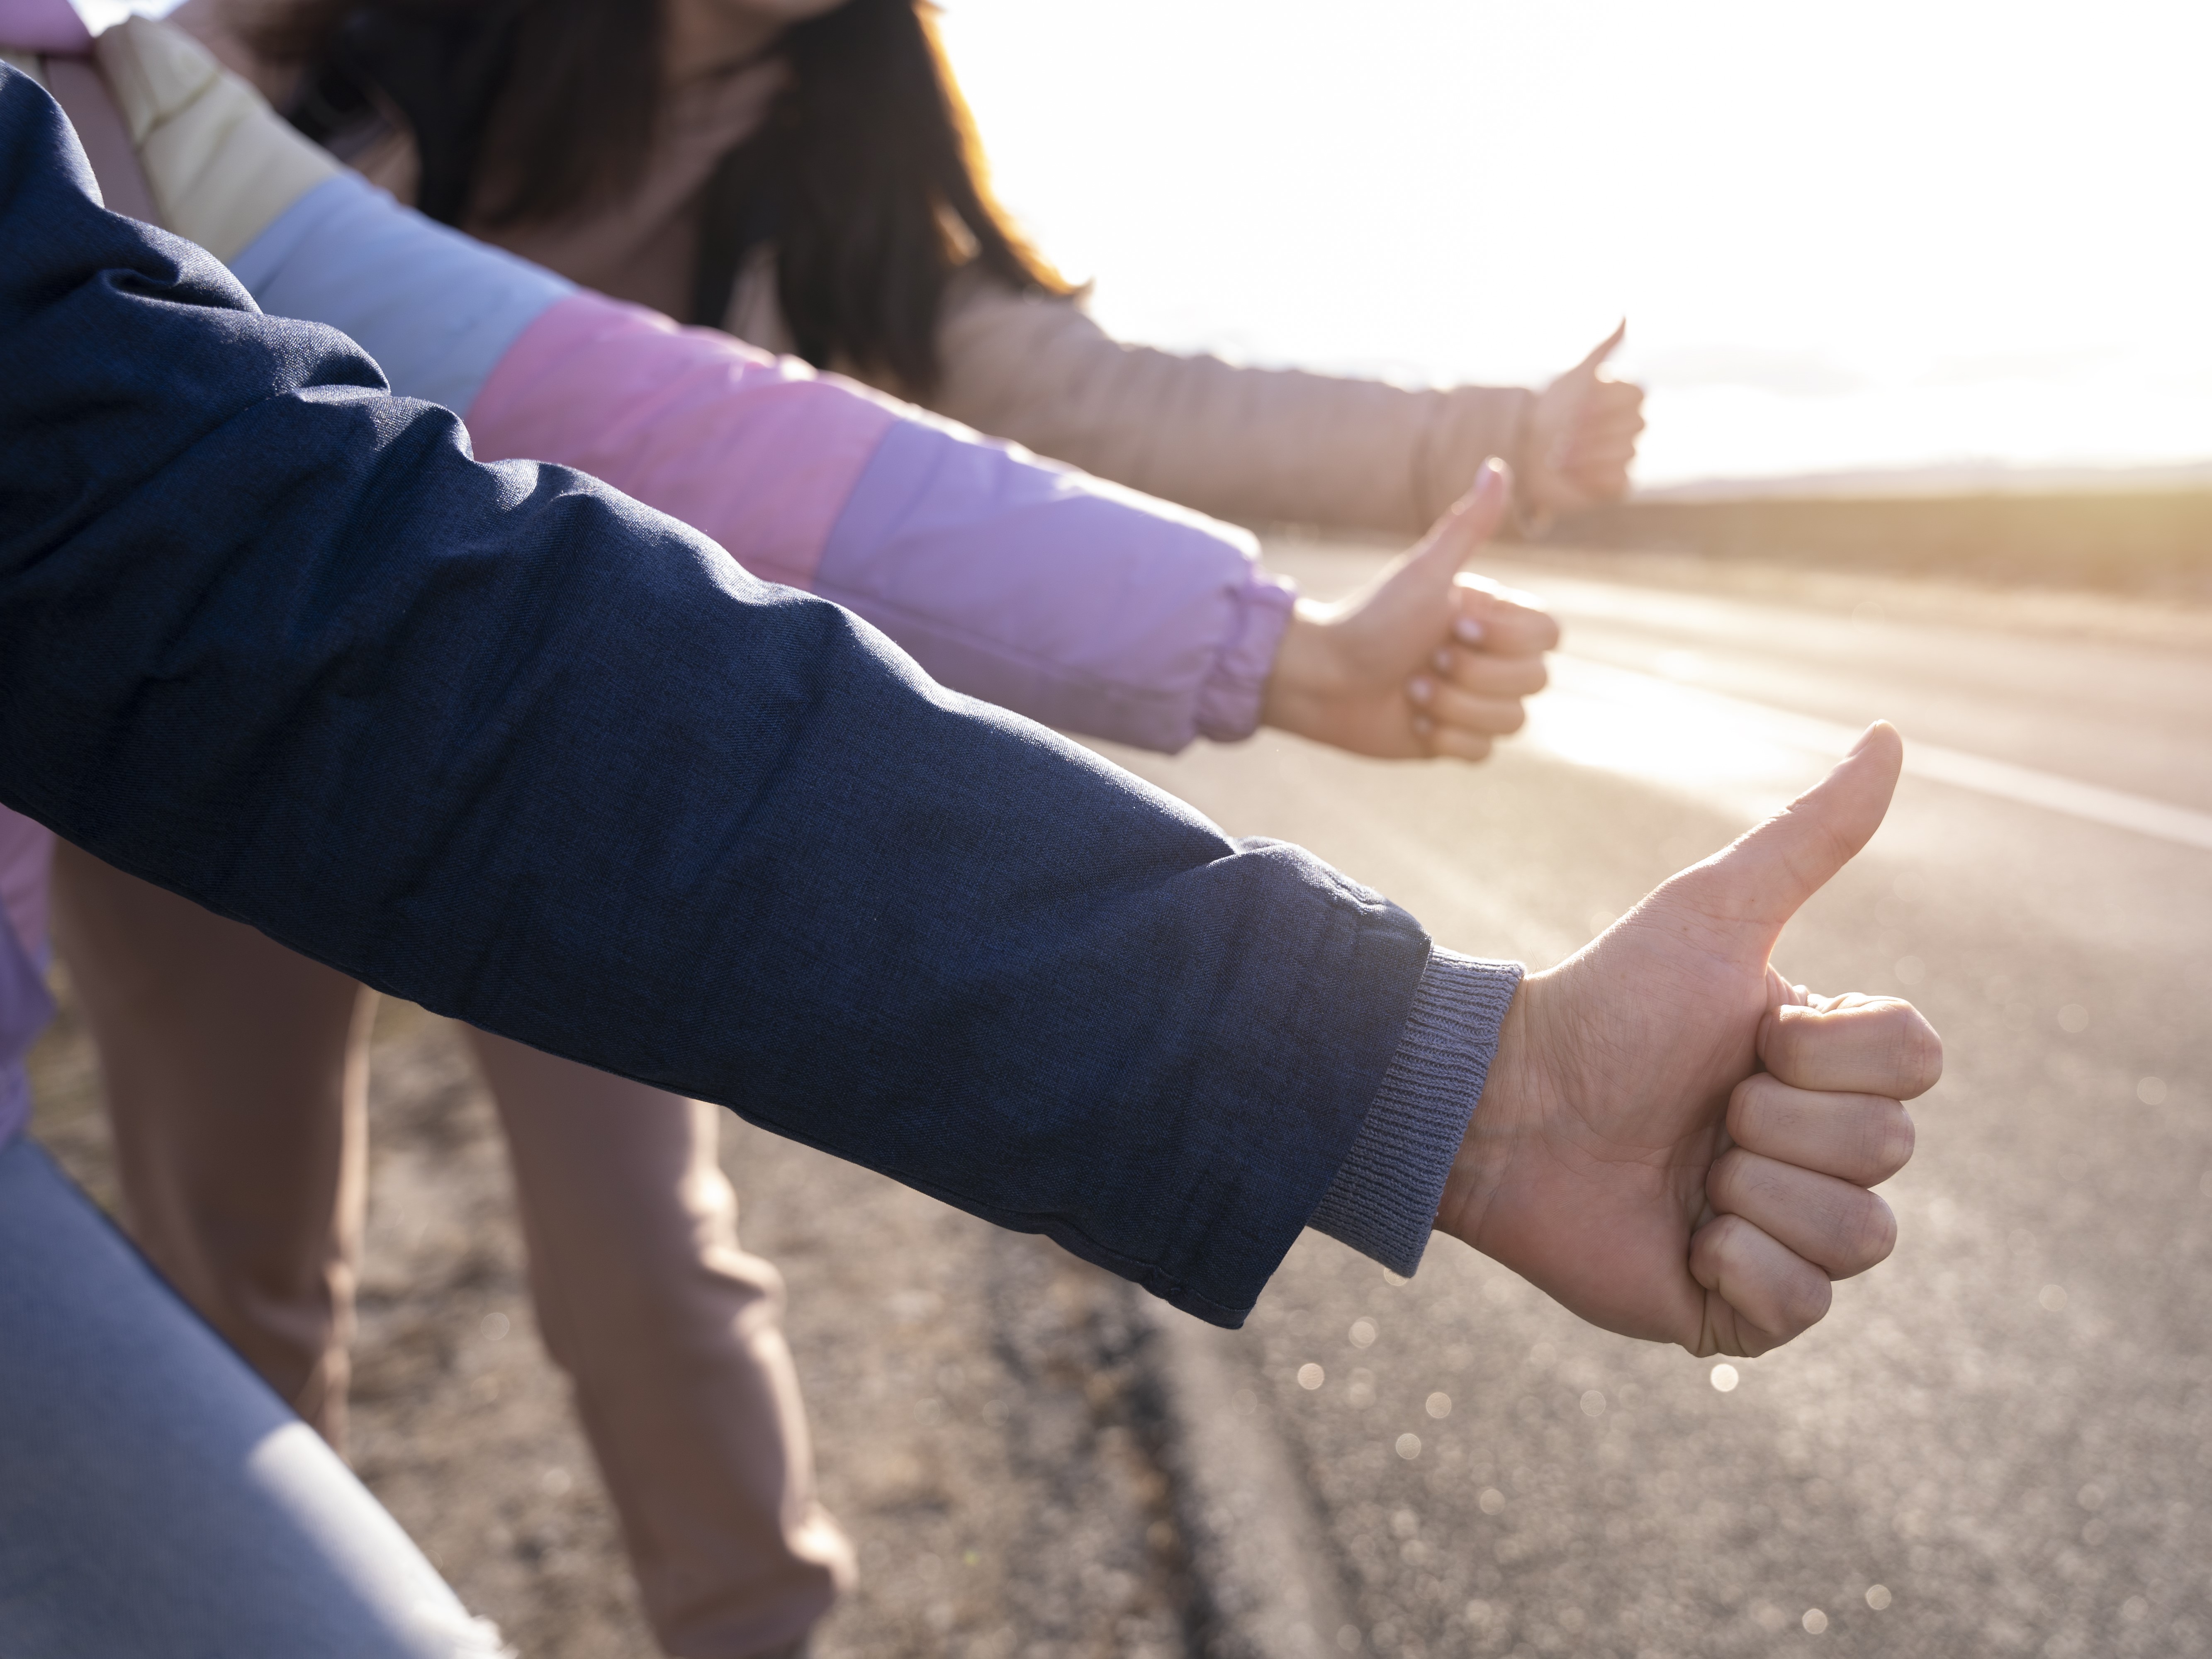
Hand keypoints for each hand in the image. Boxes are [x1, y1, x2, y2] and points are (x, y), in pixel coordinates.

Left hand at [1261, 460, 1560, 760]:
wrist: (1322, 677)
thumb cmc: (1372, 618)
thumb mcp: (1425, 572)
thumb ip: (1468, 525)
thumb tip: (1497, 465)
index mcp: (1494, 617)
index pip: (1549, 636)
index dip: (1505, 637)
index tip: (1452, 625)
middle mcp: (1492, 659)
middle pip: (1534, 680)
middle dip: (1473, 674)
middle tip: (1425, 659)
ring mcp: (1476, 703)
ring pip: (1512, 721)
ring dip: (1455, 707)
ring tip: (1411, 689)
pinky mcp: (1455, 741)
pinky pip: (1483, 754)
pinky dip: (1446, 739)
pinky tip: (1412, 722)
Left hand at [1435, 723, 1941, 1355]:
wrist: (1506, 1105)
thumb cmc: (1604, 1004)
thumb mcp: (1710, 915)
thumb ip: (1809, 838)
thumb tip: (1889, 736)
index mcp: (1830, 1068)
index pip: (1916, 1065)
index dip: (1825, 1053)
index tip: (1744, 1036)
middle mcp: (1820, 1152)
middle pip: (1888, 1152)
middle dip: (1776, 1120)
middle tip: (1701, 1109)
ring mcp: (1786, 1235)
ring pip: (1859, 1236)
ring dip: (1757, 1194)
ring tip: (1688, 1172)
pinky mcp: (1744, 1309)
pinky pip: (1806, 1310)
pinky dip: (1740, 1269)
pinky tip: (1682, 1238)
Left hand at [1517, 321, 1645, 526]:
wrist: (1527, 444)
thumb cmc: (1553, 405)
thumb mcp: (1574, 376)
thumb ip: (1601, 350)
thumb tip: (1625, 314)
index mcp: (1629, 395)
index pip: (1637, 395)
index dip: (1605, 402)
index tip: (1574, 404)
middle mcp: (1634, 425)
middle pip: (1634, 426)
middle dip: (1593, 430)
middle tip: (1559, 434)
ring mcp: (1628, 455)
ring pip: (1626, 454)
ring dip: (1586, 454)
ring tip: (1554, 455)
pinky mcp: (1616, 484)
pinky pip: (1616, 482)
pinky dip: (1587, 477)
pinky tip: (1563, 472)